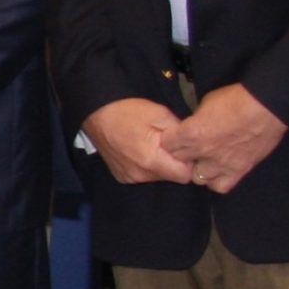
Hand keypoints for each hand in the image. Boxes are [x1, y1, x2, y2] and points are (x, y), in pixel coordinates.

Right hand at [80, 97, 194, 184]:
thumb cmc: (127, 111)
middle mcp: (140, 174)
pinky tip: (140, 150)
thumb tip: (193, 145)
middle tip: (169, 143)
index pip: (185, 175)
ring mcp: (130, 177)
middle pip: (172, 177)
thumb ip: (180, 133)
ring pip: (158, 176)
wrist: (95, 113)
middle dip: (175, 162)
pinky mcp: (122, 177)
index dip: (190, 162)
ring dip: (161, 164)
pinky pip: (144, 175)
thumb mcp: (160, 114)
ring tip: (153, 144)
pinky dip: (147, 166)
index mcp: (151, 160)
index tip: (186, 149)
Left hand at [164, 83, 288, 195]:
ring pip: (198, 178)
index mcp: (191, 132)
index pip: (166, 145)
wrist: (265, 107)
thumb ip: (196, 120)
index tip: (173, 138)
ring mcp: (220, 164)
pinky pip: (221, 187)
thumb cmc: (236, 99)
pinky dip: (218, 181)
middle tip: (188, 148)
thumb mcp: (206, 103)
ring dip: (199, 169)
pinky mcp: (239, 171)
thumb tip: (193, 126)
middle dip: (181, 155)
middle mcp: (202, 151)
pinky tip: (220, 171)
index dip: (169, 141)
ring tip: (205, 161)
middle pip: (179, 162)